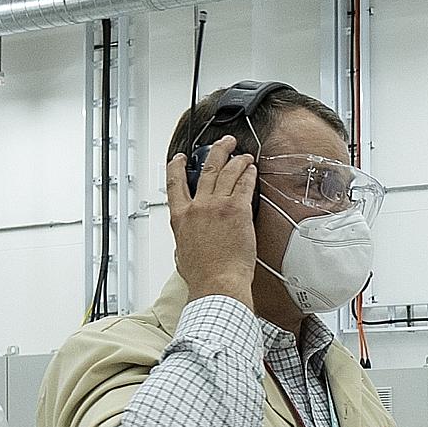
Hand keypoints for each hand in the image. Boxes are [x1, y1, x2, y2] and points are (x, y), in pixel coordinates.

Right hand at [166, 135, 257, 307]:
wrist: (217, 283)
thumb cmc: (202, 276)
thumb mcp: (182, 254)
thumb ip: (185, 240)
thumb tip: (188, 241)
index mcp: (180, 217)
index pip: (174, 184)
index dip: (176, 167)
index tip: (180, 158)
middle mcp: (197, 207)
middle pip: (205, 170)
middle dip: (216, 152)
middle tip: (224, 143)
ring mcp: (216, 207)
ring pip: (226, 173)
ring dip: (236, 160)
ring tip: (244, 154)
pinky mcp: (236, 211)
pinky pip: (243, 186)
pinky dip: (248, 175)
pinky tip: (253, 170)